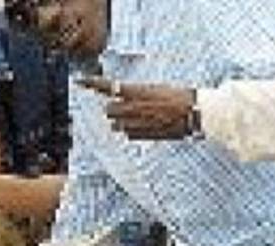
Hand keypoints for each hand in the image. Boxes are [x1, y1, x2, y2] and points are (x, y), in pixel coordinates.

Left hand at [77, 77, 195, 139]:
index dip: (92, 83)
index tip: (79, 80)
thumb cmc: (178, 97)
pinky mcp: (140, 135)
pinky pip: (126, 133)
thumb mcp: (155, 89)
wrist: (195, 113)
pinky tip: (146, 125)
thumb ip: (134, 94)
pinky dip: (131, 129)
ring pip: (115, 124)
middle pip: (109, 109)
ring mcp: (135, 123)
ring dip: (122, 120)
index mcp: (137, 91)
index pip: (108, 86)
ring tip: (141, 116)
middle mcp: (132, 108)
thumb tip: (118, 97)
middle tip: (129, 105)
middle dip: (114, 107)